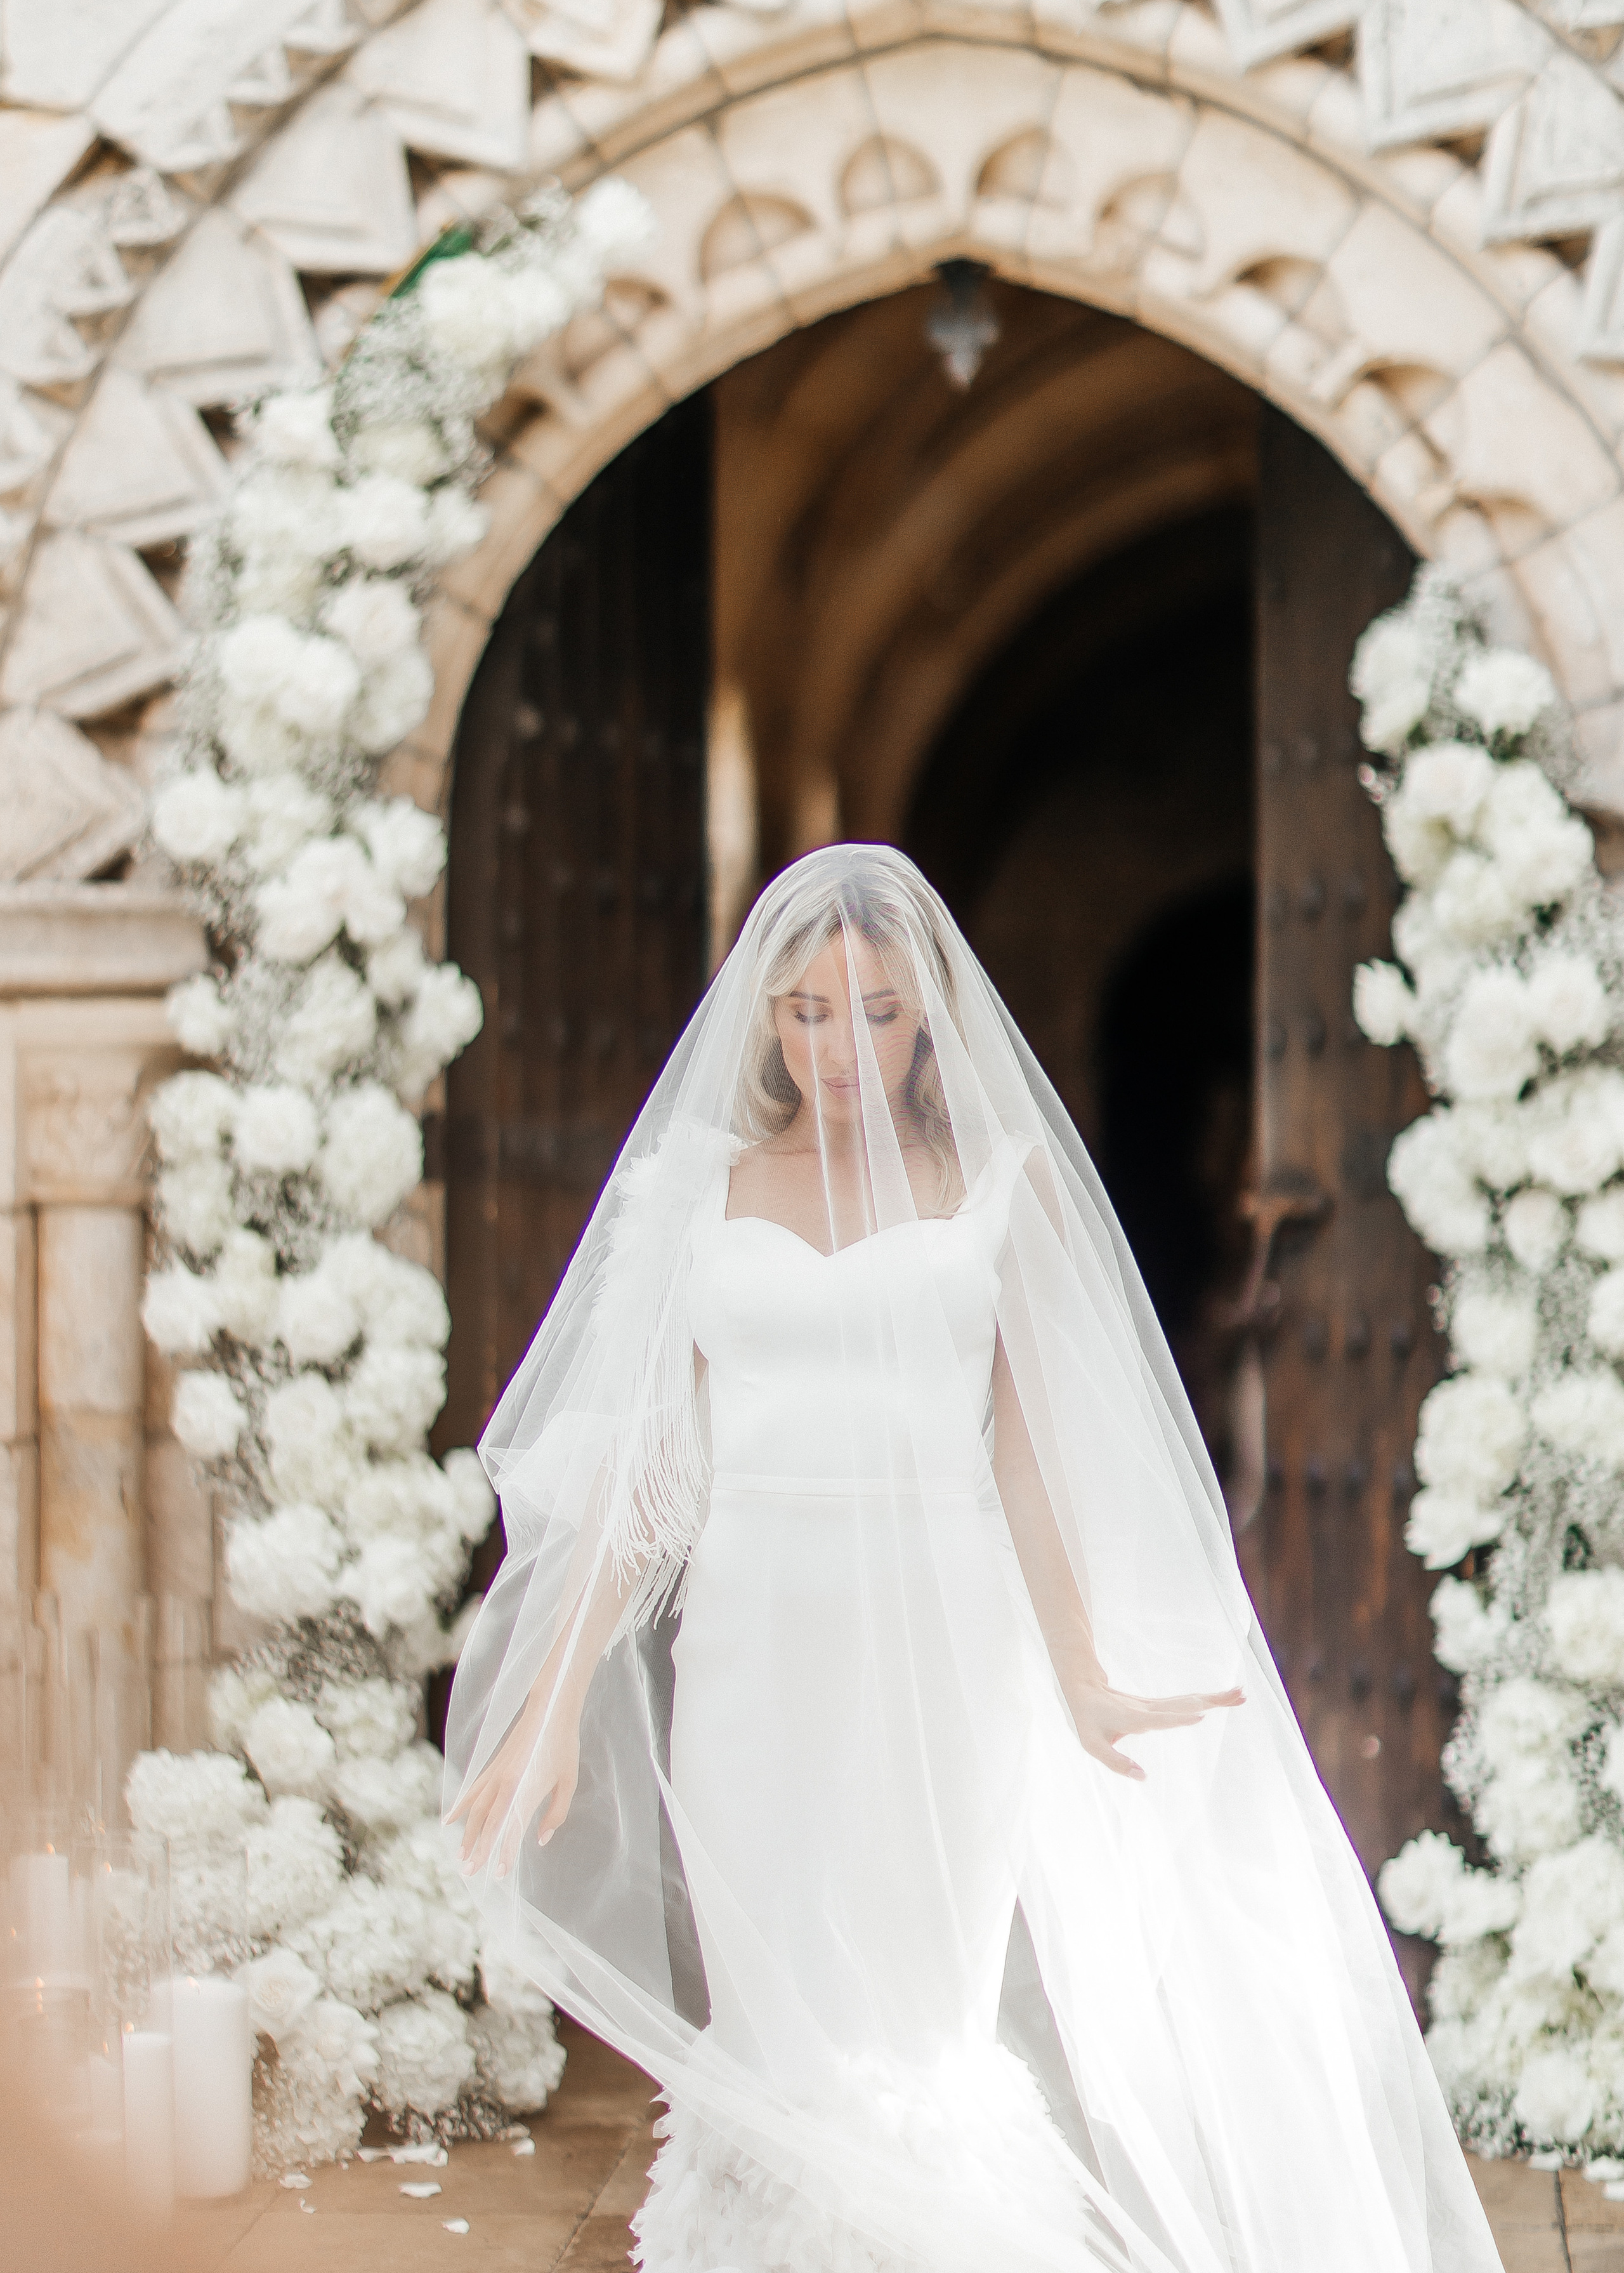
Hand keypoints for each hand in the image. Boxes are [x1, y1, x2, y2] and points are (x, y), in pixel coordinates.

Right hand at [447, 1696, 580, 1877]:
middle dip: (479, 1850)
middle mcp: (506, 1786)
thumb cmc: (563, 1747)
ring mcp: (495, 1775)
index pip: (512, 1830)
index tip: (498, 1874)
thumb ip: (555, 1814)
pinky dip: (459, 1806)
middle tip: (469, 1873)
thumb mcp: (568, 1783)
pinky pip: (472, 1791)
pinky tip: (448, 1820)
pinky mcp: (492, 1767)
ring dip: (467, 1834)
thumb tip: (541, 1840)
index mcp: (526, 1791)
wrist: (549, 1710)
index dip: (505, 1853)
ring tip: (461, 1856)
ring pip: (476, 1811)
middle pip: (488, 1824)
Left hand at [1063, 1679, 1243, 1781]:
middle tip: (1240, 1696)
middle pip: (1185, 1703)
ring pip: (1189, 1699)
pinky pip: (1184, 1701)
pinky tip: (1221, 1698)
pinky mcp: (1158, 1704)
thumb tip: (1144, 1777)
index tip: (1201, 1714)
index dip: (1179, 1718)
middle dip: (1212, 1700)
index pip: (1160, 1719)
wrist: (1085, 1689)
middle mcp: (1149, 1709)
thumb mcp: (1093, 1746)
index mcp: (1134, 1719)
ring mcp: (1155, 1705)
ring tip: (1241, 1694)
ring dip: (1216, 1697)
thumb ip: (1116, 1763)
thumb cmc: (1089, 1721)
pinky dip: (1206, 1699)